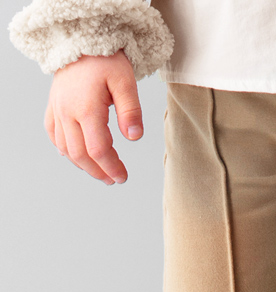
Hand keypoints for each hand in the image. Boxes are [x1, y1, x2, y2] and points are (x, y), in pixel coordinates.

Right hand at [44, 50, 142, 184]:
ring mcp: (57, 110)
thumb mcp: (125, 81)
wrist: (81, 40)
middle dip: (98, 171)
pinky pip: (54, 135)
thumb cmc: (105, 59)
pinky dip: (65, 150)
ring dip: (83, 165)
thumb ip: (131, 110)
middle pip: (80, 155)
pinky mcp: (53, 107)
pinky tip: (77, 157)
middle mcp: (67, 112)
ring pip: (66, 149)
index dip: (112, 167)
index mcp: (86, 108)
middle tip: (114, 179)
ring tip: (101, 171)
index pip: (99, 149)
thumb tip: (135, 137)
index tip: (123, 177)